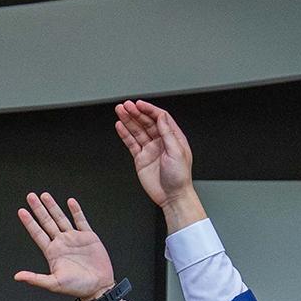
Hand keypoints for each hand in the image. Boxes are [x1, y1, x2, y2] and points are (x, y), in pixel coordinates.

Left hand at [13, 192, 115, 300]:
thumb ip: (35, 278)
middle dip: (38, 209)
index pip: (37, 233)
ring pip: (61, 218)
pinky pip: (81, 221)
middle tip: (31, 197)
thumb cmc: (77, 287)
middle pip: (47, 222)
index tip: (21, 211)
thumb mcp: (53, 284)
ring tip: (45, 196)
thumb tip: (17, 277)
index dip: (29, 222)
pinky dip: (76, 211)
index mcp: (52, 252)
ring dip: (53, 207)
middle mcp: (61, 243)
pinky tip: (70, 202)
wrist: (98, 287)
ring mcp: (74, 238)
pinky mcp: (88, 237)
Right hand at [113, 100, 204, 231]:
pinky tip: (120, 126)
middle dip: (136, 113)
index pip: (160, 118)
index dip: (149, 110)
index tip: (140, 104)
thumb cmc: (180, 177)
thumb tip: (161, 117)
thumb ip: (168, 133)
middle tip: (126, 105)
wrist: (172, 196)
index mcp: (173, 137)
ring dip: (128, 120)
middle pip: (146, 122)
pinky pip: (131, 143)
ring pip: (137, 131)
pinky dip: (125, 134)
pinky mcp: (141, 158)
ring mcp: (150, 149)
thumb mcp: (177, 152)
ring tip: (120, 111)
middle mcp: (161, 141)